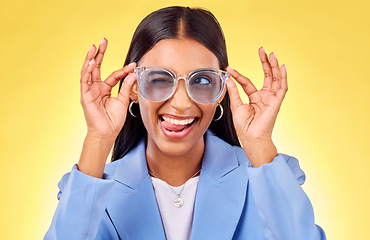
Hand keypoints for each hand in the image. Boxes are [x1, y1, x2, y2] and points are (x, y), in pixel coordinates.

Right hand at [80, 38, 135, 140]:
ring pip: (88, 71)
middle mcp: (96, 88)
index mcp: (105, 89)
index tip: (133, 65)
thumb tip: (133, 73)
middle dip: (100, 54)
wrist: (107, 133)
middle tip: (104, 40)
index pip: (114, 75)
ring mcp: (89, 91)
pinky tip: (91, 61)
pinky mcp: (85, 95)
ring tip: (94, 46)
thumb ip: (126, 86)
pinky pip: (85, 80)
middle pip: (97, 67)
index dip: (124, 70)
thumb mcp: (123, 100)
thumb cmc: (113, 120)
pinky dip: (87, 70)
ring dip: (91, 58)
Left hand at [226, 47, 286, 165]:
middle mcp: (265, 97)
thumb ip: (234, 92)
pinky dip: (283, 77)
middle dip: (264, 62)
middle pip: (267, 76)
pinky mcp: (276, 102)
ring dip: (274, 66)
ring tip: (271, 54)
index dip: (239, 75)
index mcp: (255, 98)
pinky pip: (282, 87)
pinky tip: (282, 66)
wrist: (251, 138)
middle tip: (261, 50)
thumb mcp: (236, 106)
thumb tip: (228, 79)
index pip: (248, 82)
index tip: (230, 69)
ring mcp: (271, 99)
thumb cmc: (244, 127)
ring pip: (275, 79)